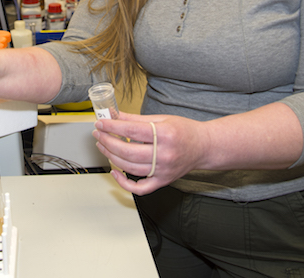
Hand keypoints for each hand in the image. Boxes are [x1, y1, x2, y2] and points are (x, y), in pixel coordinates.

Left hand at [93, 112, 207, 195]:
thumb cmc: (186, 131)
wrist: (205, 147)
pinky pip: (140, 188)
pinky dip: (124, 183)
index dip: (112, 126)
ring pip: (130, 168)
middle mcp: (164, 154)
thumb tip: (115, 115)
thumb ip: (136, 119)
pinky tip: (115, 172)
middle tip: (98, 134)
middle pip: (128, 151)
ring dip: (112, 157)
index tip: (101, 123)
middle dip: (108, 142)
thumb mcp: (162, 119)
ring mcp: (163, 170)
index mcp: (164, 134)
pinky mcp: (163, 181)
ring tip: (103, 146)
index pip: (131, 130)